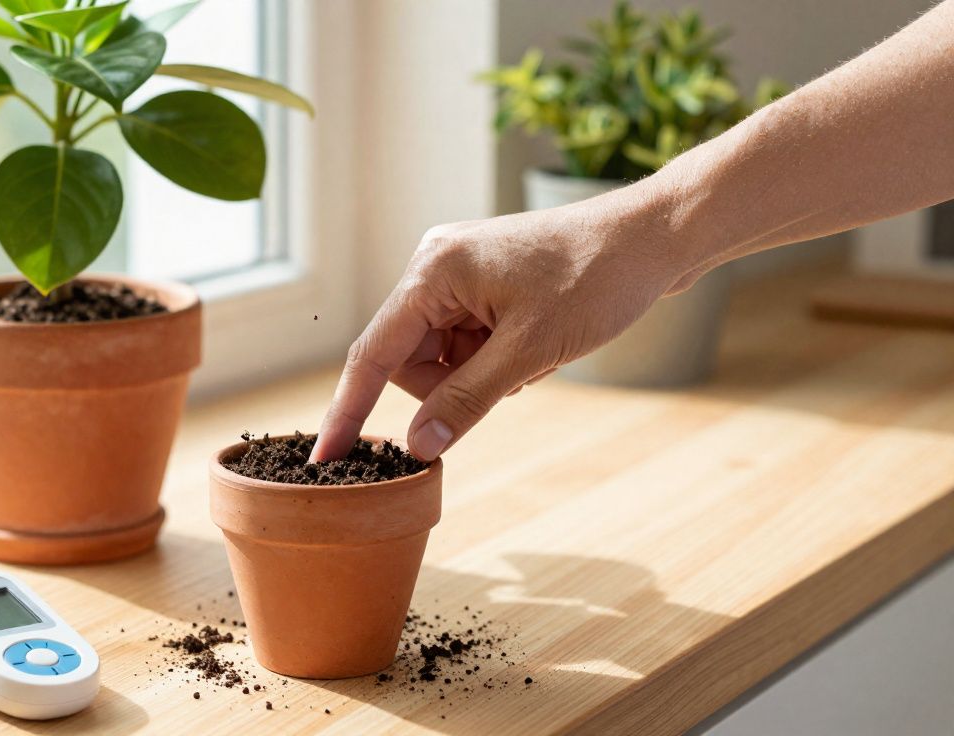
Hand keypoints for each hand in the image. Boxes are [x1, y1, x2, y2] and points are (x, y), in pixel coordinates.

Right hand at [309, 193, 693, 461]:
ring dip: (477, 375)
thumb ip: (467, 401)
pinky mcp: (483, 284)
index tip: (326, 459)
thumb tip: (417, 448)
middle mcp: (434, 266)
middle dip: (450, 386)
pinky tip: (535, 347)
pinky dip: (494, 360)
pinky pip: (465, 342)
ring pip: (439, 357)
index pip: (373, 353)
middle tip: (510, 378)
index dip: (349, 410)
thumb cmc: (595, 280)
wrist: (654, 239)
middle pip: (408, 359)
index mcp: (432, 271)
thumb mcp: (530, 352)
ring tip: (532, 357)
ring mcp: (459, 274)